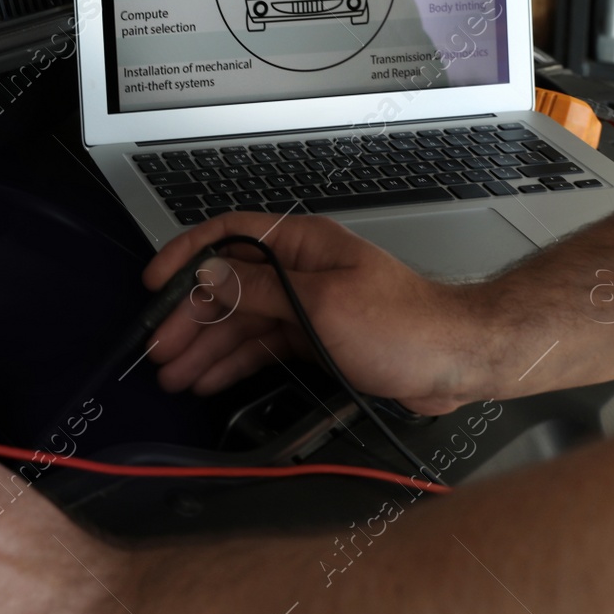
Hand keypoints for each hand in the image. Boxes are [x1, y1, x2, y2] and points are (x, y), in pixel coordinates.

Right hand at [142, 212, 486, 413]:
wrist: (457, 363)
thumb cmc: (405, 326)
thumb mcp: (322, 304)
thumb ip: (259, 290)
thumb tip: (209, 275)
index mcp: (302, 244)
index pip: (229, 236)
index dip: (187, 255)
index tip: (157, 283)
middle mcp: (299, 269)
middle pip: (228, 286)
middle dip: (190, 317)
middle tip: (161, 348)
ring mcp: (305, 304)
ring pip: (240, 321)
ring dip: (206, 346)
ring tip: (174, 374)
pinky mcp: (314, 337)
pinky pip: (261, 345)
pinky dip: (233, 362)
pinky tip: (208, 378)